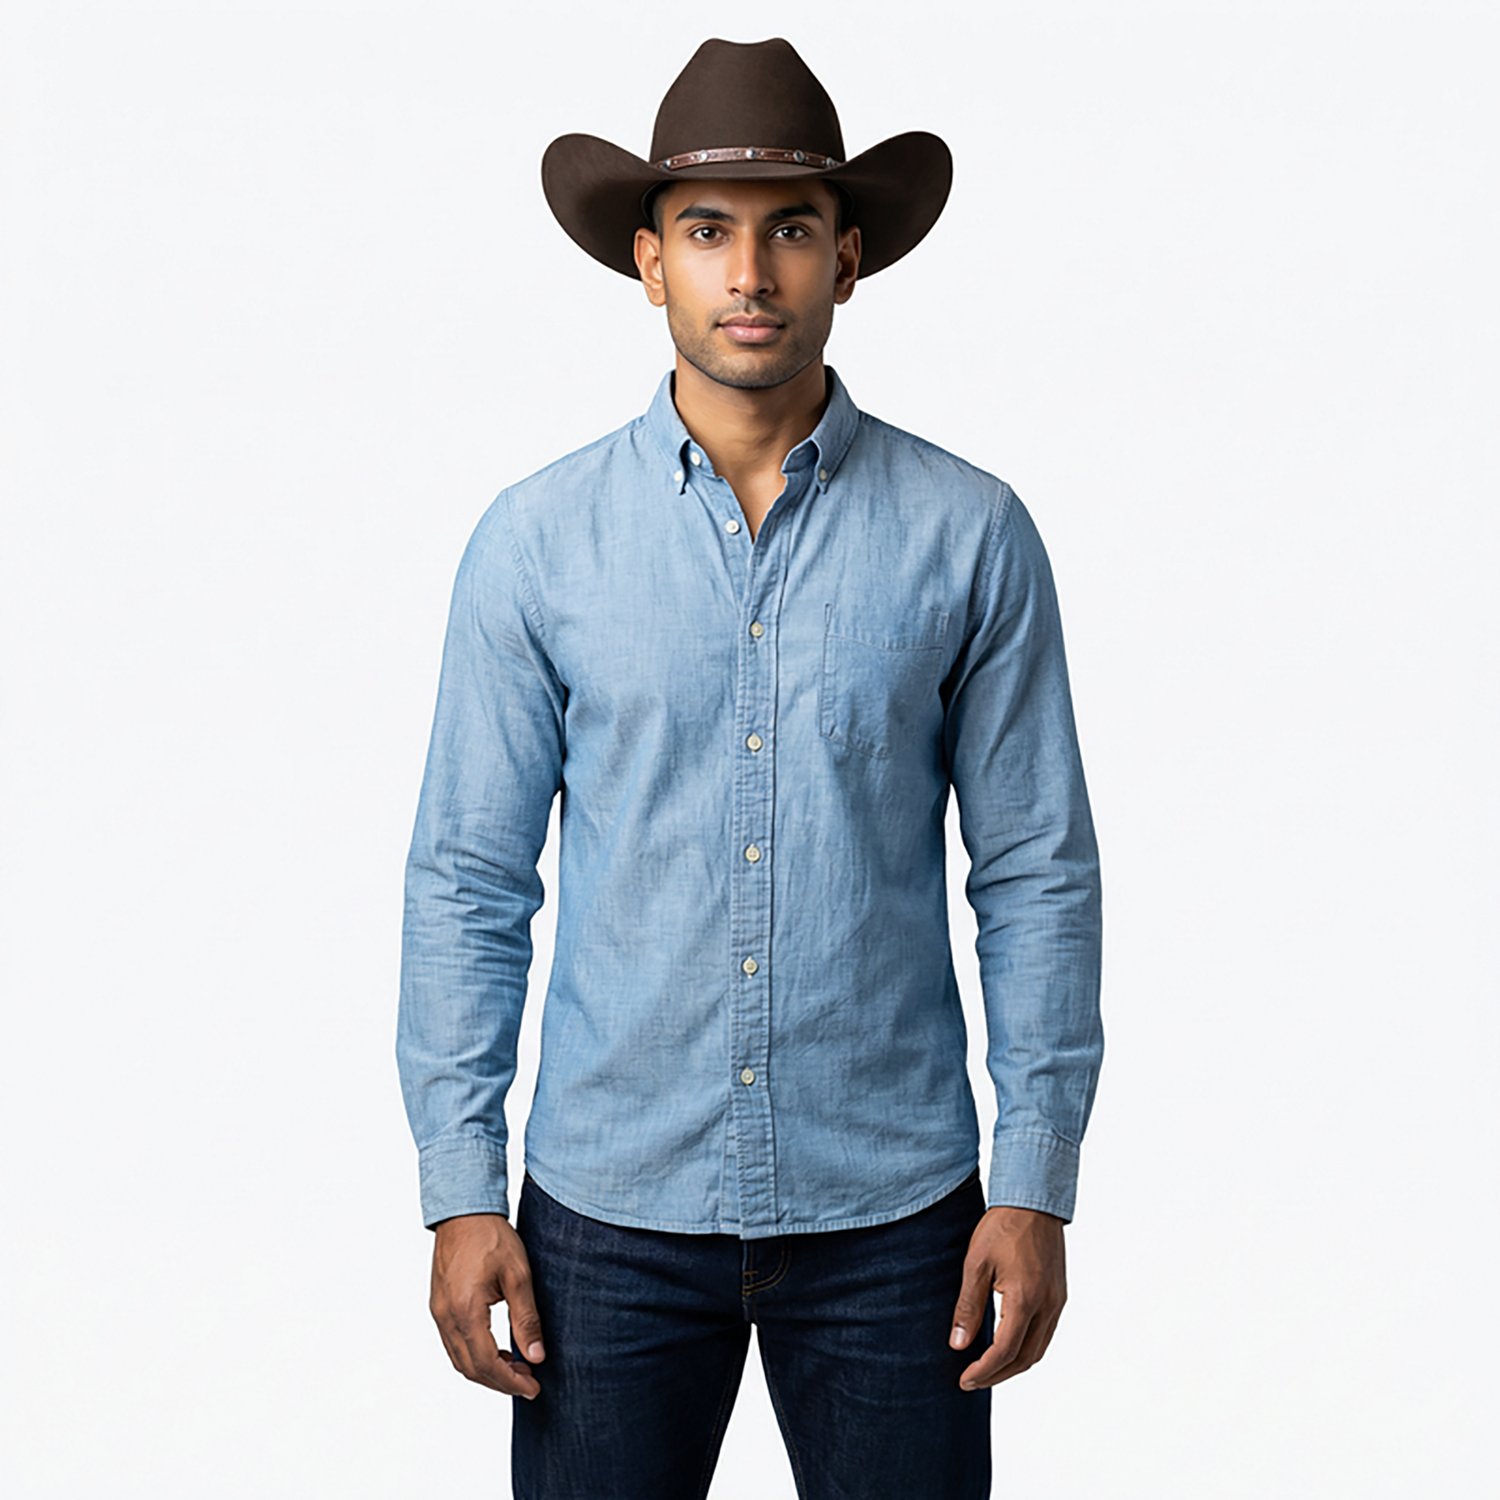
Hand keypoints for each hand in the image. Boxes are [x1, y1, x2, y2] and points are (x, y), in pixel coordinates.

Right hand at [429, 1213, 545, 1399]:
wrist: (464, 1212)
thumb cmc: (491, 1237)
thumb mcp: (518, 1276)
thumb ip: (526, 1319)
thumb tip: (536, 1356)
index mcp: (465, 1311)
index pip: (486, 1364)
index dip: (510, 1382)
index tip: (533, 1387)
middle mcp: (445, 1317)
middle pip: (470, 1368)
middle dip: (500, 1382)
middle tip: (528, 1381)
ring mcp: (438, 1312)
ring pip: (459, 1359)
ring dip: (486, 1370)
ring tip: (516, 1367)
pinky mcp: (438, 1306)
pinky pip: (453, 1343)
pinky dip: (474, 1355)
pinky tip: (496, 1349)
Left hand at [949, 1205, 1066, 1389]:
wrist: (1034, 1202)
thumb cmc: (1002, 1227)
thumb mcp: (976, 1264)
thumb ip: (968, 1307)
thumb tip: (958, 1344)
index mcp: (1026, 1300)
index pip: (1004, 1351)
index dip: (983, 1371)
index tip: (964, 1379)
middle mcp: (1047, 1306)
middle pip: (1025, 1358)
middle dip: (998, 1375)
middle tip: (972, 1380)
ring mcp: (1057, 1301)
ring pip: (1039, 1350)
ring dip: (1014, 1365)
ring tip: (988, 1369)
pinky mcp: (1059, 1295)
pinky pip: (1046, 1334)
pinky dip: (1027, 1348)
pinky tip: (1009, 1346)